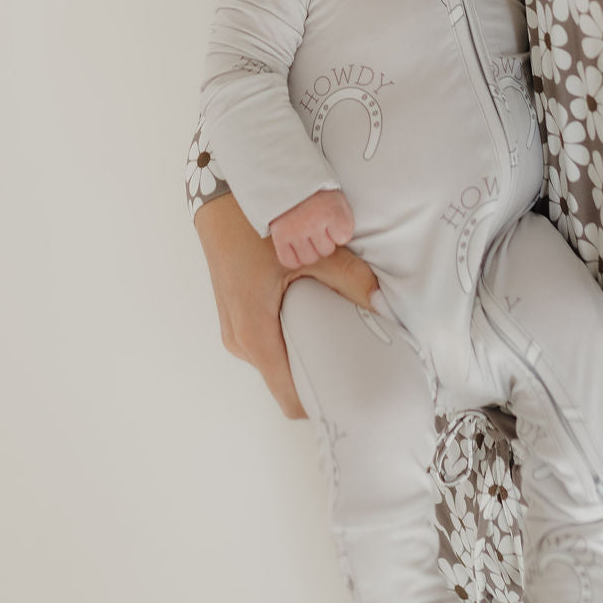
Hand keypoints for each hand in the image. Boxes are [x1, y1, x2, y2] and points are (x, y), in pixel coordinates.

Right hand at [194, 192, 377, 418]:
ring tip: (337, 338)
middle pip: (284, 382)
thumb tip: (383, 304)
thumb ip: (349, 278)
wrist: (218, 198)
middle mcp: (240, 340)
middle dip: (318, 378)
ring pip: (275, 363)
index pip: (289, 397)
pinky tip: (313, 320)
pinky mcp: (235, 317)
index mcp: (254, 333)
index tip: (350, 400)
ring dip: (303, 357)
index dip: (320, 404)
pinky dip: (289, 340)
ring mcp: (234, 330)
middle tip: (355, 364)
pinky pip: (266, 345)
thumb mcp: (306, 251)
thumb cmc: (255, 226)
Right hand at [269, 189, 354, 268]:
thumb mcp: (338, 199)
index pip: (343, 238)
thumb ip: (345, 221)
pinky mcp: (280, 237)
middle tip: (315, 227)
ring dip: (309, 250)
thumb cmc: (317, 193)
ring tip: (305, 235)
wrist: (287, 180)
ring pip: (309, 258)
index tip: (331, 221)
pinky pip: (290, 261)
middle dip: (323, 241)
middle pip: (326, 251)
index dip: (338, 231)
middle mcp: (313, 222)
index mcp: (331, 211)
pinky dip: (293, 258)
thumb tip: (342, 243)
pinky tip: (295, 245)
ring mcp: (295, 231)